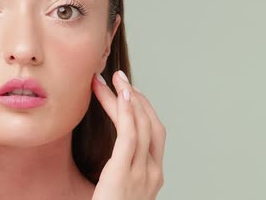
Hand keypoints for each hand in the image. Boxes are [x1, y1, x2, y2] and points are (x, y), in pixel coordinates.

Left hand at [91, 70, 165, 199]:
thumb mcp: (119, 189)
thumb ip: (121, 171)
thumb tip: (113, 155)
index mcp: (152, 175)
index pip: (152, 133)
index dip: (142, 109)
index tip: (127, 91)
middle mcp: (153, 172)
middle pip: (150, 124)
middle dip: (136, 97)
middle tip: (119, 76)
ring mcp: (142, 173)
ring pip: (140, 125)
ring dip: (127, 97)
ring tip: (114, 78)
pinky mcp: (124, 173)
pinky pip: (130, 136)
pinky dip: (127, 112)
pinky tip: (120, 94)